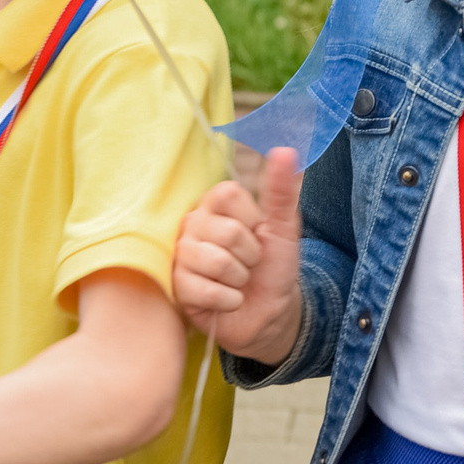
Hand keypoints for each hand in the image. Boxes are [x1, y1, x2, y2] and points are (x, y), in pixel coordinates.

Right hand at [173, 147, 303, 363]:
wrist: (269, 313)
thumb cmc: (273, 267)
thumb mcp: (284, 228)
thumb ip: (281, 190)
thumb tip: (286, 150)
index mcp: (214, 205)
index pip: (227, 193)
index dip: (251, 219)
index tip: (257, 233)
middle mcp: (192, 225)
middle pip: (226, 231)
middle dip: (250, 255)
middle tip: (249, 263)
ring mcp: (181, 256)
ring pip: (216, 261)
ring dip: (239, 279)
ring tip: (238, 281)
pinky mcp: (177, 288)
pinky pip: (206, 291)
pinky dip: (228, 300)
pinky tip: (228, 301)